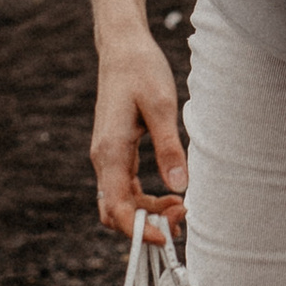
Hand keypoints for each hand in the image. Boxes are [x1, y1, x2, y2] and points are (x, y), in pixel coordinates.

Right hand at [91, 34, 187, 238]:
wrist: (122, 48)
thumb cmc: (141, 71)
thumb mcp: (161, 106)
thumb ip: (169, 147)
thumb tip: (179, 186)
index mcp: (110, 151)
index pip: (116, 207)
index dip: (137, 230)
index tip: (165, 237)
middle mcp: (103, 158)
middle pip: (115, 211)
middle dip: (145, 225)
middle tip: (182, 218)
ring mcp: (108, 157)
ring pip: (121, 202)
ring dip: (148, 213)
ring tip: (182, 208)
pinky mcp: (116, 152)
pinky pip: (126, 188)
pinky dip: (145, 199)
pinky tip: (171, 196)